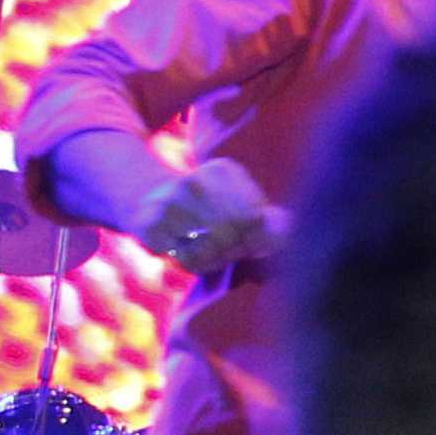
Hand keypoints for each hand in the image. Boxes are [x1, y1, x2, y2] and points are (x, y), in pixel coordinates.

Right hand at [132, 157, 278, 271]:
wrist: (149, 200)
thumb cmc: (210, 211)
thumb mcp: (241, 205)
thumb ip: (270, 220)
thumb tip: (286, 232)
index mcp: (222, 171)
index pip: (254, 217)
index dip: (255, 237)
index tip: (247, 236)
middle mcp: (193, 181)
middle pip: (232, 234)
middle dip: (234, 248)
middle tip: (227, 247)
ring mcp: (168, 202)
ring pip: (209, 250)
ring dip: (214, 258)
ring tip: (207, 248)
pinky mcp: (149, 225)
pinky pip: (185, 260)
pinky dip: (192, 263)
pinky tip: (186, 250)